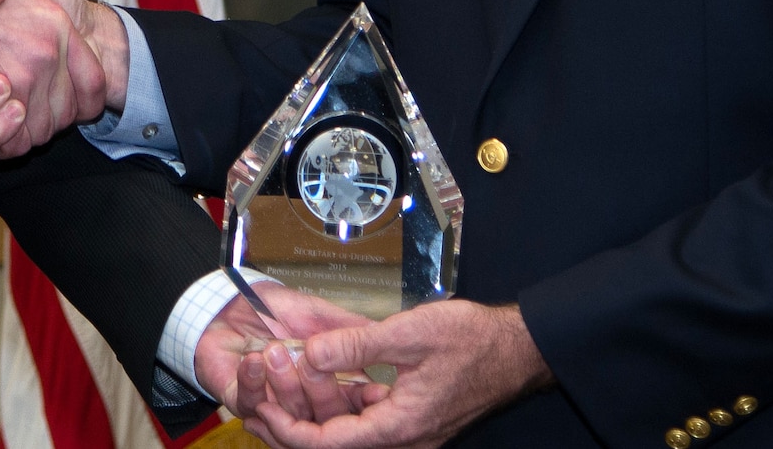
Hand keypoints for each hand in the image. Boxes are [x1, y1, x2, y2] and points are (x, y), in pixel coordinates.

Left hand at [196, 285, 381, 425]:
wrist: (234, 300)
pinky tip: (254, 360)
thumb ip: (356, 334)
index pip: (354, 415)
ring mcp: (275, 408)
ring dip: (283, 384)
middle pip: (324, 424)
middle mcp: (306, 406)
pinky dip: (252, 381)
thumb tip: (383, 348)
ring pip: (289, 417)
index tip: (370, 391)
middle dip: (319, 393)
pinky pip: (249, 403)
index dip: (362, 406)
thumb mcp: (326, 317)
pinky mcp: (242, 400)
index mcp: (333, 390)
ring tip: (275, 352)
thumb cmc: (282, 309)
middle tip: (311, 362)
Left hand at [242, 300, 553, 448]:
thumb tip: (310, 354)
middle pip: (334, 444)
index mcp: (399, 427)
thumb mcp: (409, 334)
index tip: (262, 410)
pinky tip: (321, 380)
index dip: (289, 430)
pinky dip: (340, 405)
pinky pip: (366, 422)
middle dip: (293, 422)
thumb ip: (357, 346)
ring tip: (279, 386)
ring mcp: (408, 433)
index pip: (329, 444)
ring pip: (349, 434)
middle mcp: (403, 440)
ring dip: (314, 412)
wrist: (514, 349)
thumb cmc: (471, 340)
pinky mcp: (412, 421)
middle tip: (257, 401)